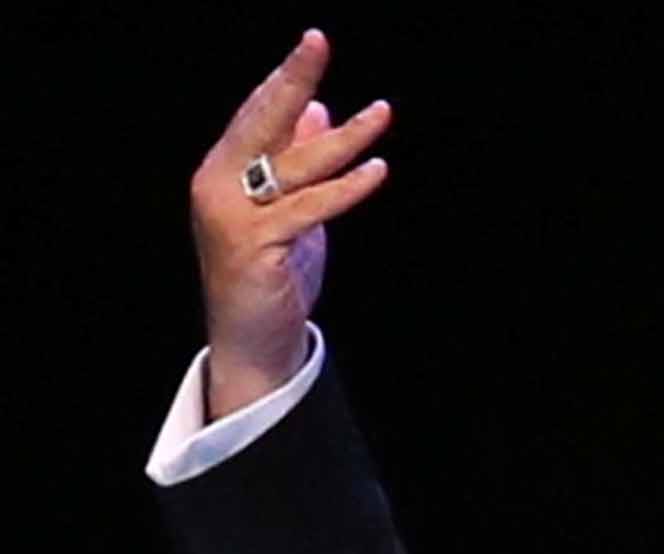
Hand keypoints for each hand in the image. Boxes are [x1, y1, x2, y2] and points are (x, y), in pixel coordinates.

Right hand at [191, 30, 392, 419]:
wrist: (252, 339)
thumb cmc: (274, 275)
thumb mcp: (294, 208)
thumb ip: (301, 161)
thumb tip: (320, 110)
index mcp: (223, 171)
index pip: (257, 113)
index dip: (286, 77)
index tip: (314, 44)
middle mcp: (218, 186)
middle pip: (261, 121)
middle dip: (293, 79)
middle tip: (319, 42)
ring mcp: (233, 215)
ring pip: (295, 165)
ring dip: (344, 138)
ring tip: (382, 113)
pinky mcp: (256, 246)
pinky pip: (310, 209)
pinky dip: (346, 189)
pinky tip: (377, 170)